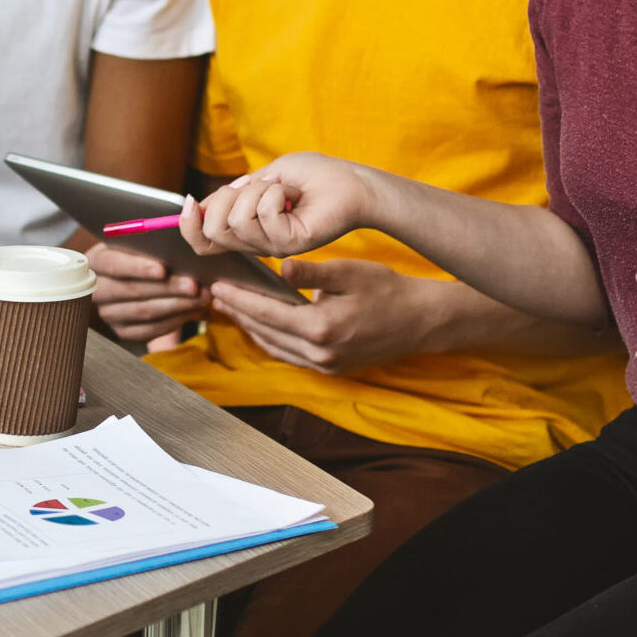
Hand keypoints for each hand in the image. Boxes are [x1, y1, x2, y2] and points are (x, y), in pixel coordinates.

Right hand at [86, 242, 208, 347]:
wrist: (125, 280)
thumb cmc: (136, 255)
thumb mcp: (135, 244)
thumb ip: (148, 243)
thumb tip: (176, 244)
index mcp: (97, 262)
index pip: (113, 264)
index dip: (137, 268)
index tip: (163, 269)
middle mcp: (99, 290)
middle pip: (132, 291)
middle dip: (168, 288)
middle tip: (194, 285)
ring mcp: (110, 314)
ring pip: (145, 312)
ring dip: (178, 305)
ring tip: (202, 297)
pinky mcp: (125, 332)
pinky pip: (152, 330)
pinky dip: (176, 320)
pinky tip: (193, 310)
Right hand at [179, 153, 378, 260]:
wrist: (351, 182)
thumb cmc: (312, 175)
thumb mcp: (261, 178)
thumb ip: (231, 194)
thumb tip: (196, 205)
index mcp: (245, 229)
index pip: (202, 242)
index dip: (187, 225)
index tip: (189, 202)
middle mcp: (255, 243)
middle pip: (211, 231)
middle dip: (225, 197)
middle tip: (256, 186)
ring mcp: (272, 246)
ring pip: (235, 221)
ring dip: (257, 191)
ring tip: (282, 188)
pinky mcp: (290, 243)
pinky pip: (264, 215)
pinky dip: (275, 193)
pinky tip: (293, 194)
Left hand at [214, 257, 436, 374]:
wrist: (420, 320)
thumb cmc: (387, 290)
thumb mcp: (349, 273)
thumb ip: (311, 272)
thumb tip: (278, 267)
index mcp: (321, 329)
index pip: (267, 313)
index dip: (239, 299)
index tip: (217, 287)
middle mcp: (320, 354)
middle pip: (265, 333)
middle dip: (238, 313)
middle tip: (215, 295)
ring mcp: (325, 365)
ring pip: (275, 347)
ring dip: (251, 328)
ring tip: (231, 308)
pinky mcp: (331, 368)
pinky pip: (290, 355)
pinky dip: (271, 340)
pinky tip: (261, 325)